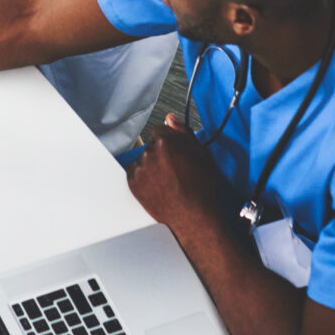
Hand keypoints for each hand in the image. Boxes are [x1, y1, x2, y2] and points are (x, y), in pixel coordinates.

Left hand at [127, 116, 225, 235]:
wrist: (193, 216)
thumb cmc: (201, 187)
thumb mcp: (201, 154)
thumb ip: (183, 132)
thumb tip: (170, 118)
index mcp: (167, 141)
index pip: (161, 131)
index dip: (170, 143)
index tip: (175, 153)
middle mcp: (150, 152)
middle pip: (152, 146)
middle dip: (161, 154)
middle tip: (175, 171)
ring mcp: (140, 168)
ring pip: (144, 160)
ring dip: (152, 166)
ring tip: (168, 181)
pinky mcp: (133, 182)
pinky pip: (135, 173)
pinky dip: (143, 178)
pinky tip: (158, 186)